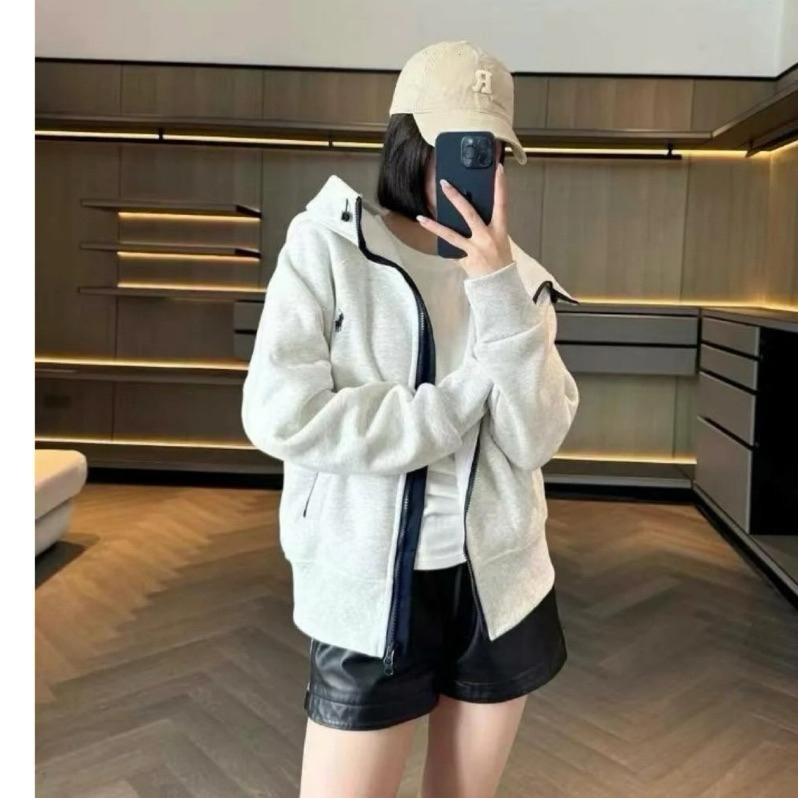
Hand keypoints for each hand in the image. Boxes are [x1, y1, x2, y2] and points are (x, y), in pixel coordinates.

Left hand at [416, 161, 512, 278]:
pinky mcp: (465, 261)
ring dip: (434, 226)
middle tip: (445, 184)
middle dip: (456, 198)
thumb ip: (488, 227)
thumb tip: (470, 214)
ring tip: (421, 218)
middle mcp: (487, 238)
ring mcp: (474, 250)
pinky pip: (451, 251)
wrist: (500, 286)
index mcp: (500, 230)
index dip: (500, 186)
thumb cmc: (501, 261)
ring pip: (451, 235)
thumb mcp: (500, 240)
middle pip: (469, 214)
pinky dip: (445, 247)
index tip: (497, 170)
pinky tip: (436, 241)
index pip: (502, 204)